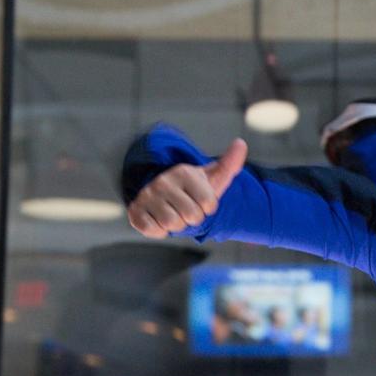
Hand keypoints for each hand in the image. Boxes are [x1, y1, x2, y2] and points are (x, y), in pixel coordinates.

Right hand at [127, 137, 247, 238]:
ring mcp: (147, 195)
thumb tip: (241, 143)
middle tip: (187, 210)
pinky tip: (159, 220)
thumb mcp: (214, 178)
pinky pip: (152, 230)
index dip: (208, 209)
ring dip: (177, 226)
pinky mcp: (135, 211)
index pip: (209, 204)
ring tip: (174, 214)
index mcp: (184, 172)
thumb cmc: (194, 190)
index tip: (201, 201)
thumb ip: (229, 164)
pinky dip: (159, 231)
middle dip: (193, 219)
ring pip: (172, 224)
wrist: (166, 197)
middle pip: (191, 216)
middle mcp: (163, 181)